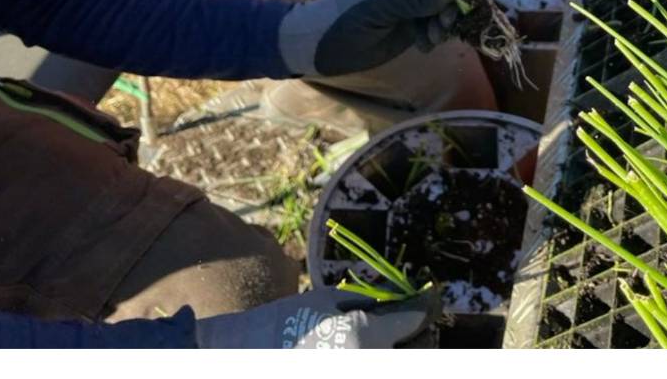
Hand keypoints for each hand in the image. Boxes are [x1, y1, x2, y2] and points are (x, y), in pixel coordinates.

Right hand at [194, 285, 440, 347]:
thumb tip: (398, 296)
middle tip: (410, 325)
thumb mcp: (326, 299)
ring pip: (390, 364)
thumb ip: (368, 299)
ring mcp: (352, 376)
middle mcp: (364, 367)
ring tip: (383, 340)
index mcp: (364, 339)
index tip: (427, 302)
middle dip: (416, 338)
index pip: (413, 321)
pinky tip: (358, 351)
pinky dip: (372, 360)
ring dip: (394, 352)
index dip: (424, 308)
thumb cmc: (282, 323)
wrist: (239, 357)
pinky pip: (367, 370)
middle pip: (412, 355)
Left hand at [278, 0, 477, 77]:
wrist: (316, 47)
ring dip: (443, 22)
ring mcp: (409, 0)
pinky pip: (433, 23)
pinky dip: (434, 34)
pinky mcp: (408, 21)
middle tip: (446, 25)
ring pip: (442, 6)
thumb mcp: (380, 5)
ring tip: (433, 38)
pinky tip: (425, 44)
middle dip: (449, 5)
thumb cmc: (343, 18)